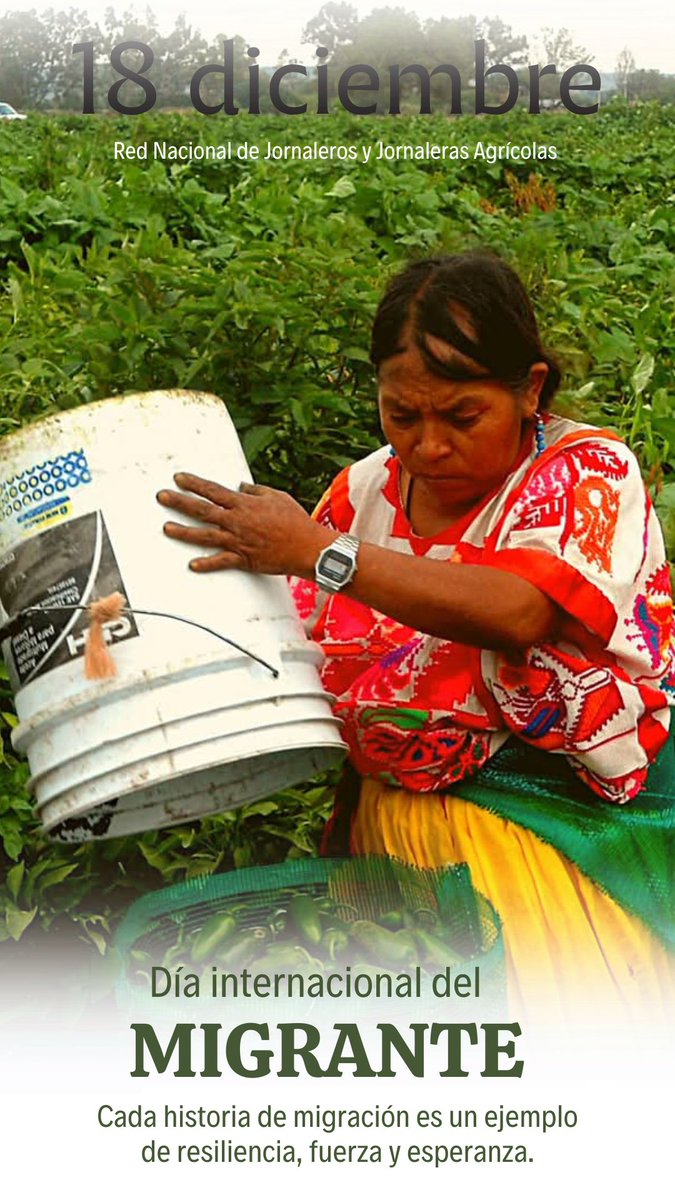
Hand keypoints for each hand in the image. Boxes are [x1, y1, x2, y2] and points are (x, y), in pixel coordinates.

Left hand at [156, 472, 331, 575]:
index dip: (194, 484)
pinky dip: (206, 564)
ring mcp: (238, 541)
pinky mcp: (244, 559)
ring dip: (184, 532)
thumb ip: (256, 491)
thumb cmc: (295, 521)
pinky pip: (221, 561)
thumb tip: (241, 486)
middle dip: (180, 502)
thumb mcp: (277, 496)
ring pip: (205, 535)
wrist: (308, 546)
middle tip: (162, 497)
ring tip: (166, 528)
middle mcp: (237, 521)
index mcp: (244, 504)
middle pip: (202, 510)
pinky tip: (192, 564)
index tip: (178, 478)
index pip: (213, 491)